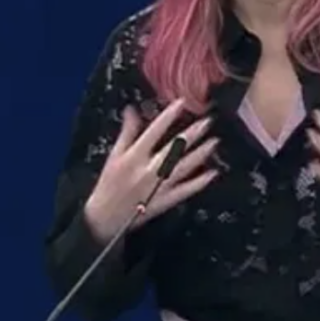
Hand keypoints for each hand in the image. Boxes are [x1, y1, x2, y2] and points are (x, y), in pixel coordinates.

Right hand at [84, 98, 218, 241]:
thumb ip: (126, 132)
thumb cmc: (109, 184)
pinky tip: (212, 173)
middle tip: (208, 121)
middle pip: (173, 148)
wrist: (105, 218)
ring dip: (200, 154)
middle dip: (192, 134)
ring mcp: (158, 186)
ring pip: (183, 167)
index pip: (154, 131)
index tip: (182, 103)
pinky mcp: (165, 201)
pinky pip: (185, 190)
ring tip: (214, 142)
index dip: (169, 116)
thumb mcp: (114, 155)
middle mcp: (148, 170)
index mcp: (134, 157)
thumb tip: (131, 110)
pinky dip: (199, 182)